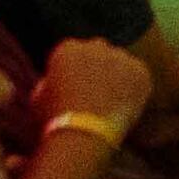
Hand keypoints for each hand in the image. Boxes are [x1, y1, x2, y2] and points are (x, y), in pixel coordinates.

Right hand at [35, 37, 152, 142]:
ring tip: (109, 102)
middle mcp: (96, 46)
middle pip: (99, 50)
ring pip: (120, 62)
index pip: (74, 51)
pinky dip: (133, 88)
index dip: (75, 68)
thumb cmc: (55, 122)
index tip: (75, 84)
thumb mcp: (38, 101)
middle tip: (97, 90)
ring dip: (117, 75)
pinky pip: (138, 75)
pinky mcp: (140, 71)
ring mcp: (120, 57)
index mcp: (68, 49)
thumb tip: (51, 82)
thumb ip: (47, 84)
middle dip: (97, 66)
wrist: (83, 132)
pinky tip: (122, 105)